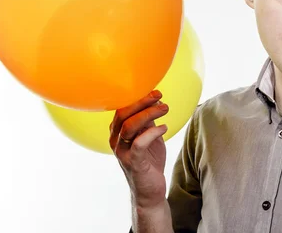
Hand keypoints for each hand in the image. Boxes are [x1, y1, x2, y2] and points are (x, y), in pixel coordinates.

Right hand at [110, 90, 169, 209]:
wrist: (150, 189)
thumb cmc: (149, 160)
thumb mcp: (149, 136)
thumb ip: (148, 120)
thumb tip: (156, 100)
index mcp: (117, 131)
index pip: (122, 108)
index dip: (138, 97)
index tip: (155, 91)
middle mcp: (116, 140)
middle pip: (123, 114)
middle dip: (142, 102)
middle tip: (159, 97)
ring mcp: (122, 152)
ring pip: (129, 126)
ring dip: (149, 114)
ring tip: (165, 109)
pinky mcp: (133, 163)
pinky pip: (139, 143)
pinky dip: (152, 132)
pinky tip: (164, 128)